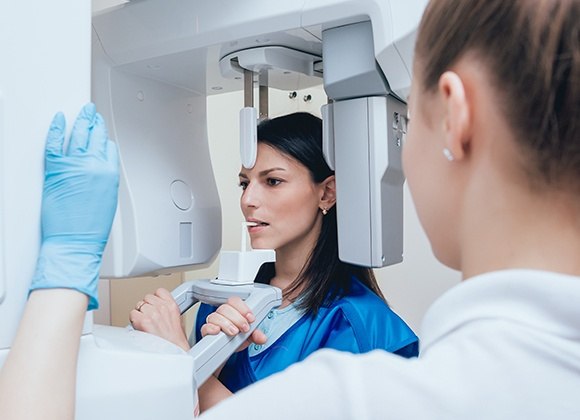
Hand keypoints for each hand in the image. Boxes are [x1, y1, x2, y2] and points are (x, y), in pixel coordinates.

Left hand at [29, 103, 118, 309]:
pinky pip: (54, 142)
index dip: (104, 139)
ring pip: (78, 134)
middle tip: (92, 113)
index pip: (109, 148)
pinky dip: (56, 129)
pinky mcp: (55, 169)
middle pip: (95, 136)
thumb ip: (104, 180)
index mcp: (109, 173)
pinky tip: (58, 120)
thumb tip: (98, 170)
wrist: (75, 242)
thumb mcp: (108, 200)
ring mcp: (74, 165)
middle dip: (94, 122)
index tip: (102, 133)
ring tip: (82, 112)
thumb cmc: (91, 228)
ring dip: (81, 120)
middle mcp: (93, 166)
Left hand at [130, 288, 189, 350]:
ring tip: (146, 324)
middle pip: (147, 298)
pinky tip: (140, 327)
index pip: (159, 291)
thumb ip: (166, 309)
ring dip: (140, 314)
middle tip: (150, 318)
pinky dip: (134, 320)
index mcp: (172, 305)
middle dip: (147, 307)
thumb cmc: (174, 340)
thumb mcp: (176, 319)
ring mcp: (152, 313)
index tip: (155, 305)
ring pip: (139, 305)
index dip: (155, 299)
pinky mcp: (143, 321)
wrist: (174, 351)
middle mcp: (162, 307)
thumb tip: (156, 306)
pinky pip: (132, 314)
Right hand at [202, 296, 266, 351]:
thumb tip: (262, 338)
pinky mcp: (206, 332)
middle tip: (245, 328)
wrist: (227, 352)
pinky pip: (205, 327)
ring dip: (227, 324)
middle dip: (237, 318)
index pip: (235, 301)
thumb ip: (256, 335)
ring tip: (234, 332)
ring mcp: (213, 322)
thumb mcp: (248, 336)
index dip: (243, 308)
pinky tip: (218, 331)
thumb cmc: (237, 339)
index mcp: (233, 311)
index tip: (251, 318)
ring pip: (215, 316)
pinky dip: (211, 328)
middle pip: (225, 308)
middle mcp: (222, 315)